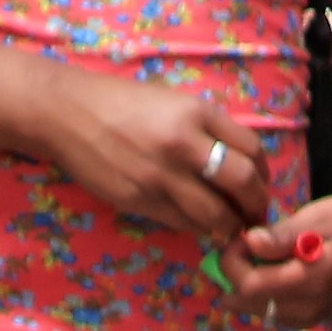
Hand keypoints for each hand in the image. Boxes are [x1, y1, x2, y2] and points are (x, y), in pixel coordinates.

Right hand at [28, 69, 271, 235]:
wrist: (66, 114)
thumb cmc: (123, 104)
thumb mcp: (175, 102)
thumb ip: (208, 128)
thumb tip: (241, 161)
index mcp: (198, 113)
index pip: (252, 149)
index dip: (265, 172)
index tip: (262, 183)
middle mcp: (184, 144)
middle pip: (243, 183)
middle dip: (257, 203)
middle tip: (256, 213)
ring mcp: (160, 175)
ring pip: (215, 213)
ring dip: (230, 225)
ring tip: (232, 226)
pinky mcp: (139, 199)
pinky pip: (182, 222)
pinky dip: (198, 227)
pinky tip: (200, 224)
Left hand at [224, 183, 331, 325]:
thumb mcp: (320, 217)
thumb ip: (282, 234)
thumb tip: (249, 241)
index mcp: (310, 281)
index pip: (249, 285)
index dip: (233, 261)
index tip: (243, 236)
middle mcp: (309, 307)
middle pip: (248, 303)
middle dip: (236, 275)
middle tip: (248, 247)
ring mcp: (312, 317)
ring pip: (258, 311)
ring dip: (248, 288)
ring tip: (261, 259)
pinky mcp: (315, 318)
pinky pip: (274, 315)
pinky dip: (264, 298)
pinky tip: (274, 274)